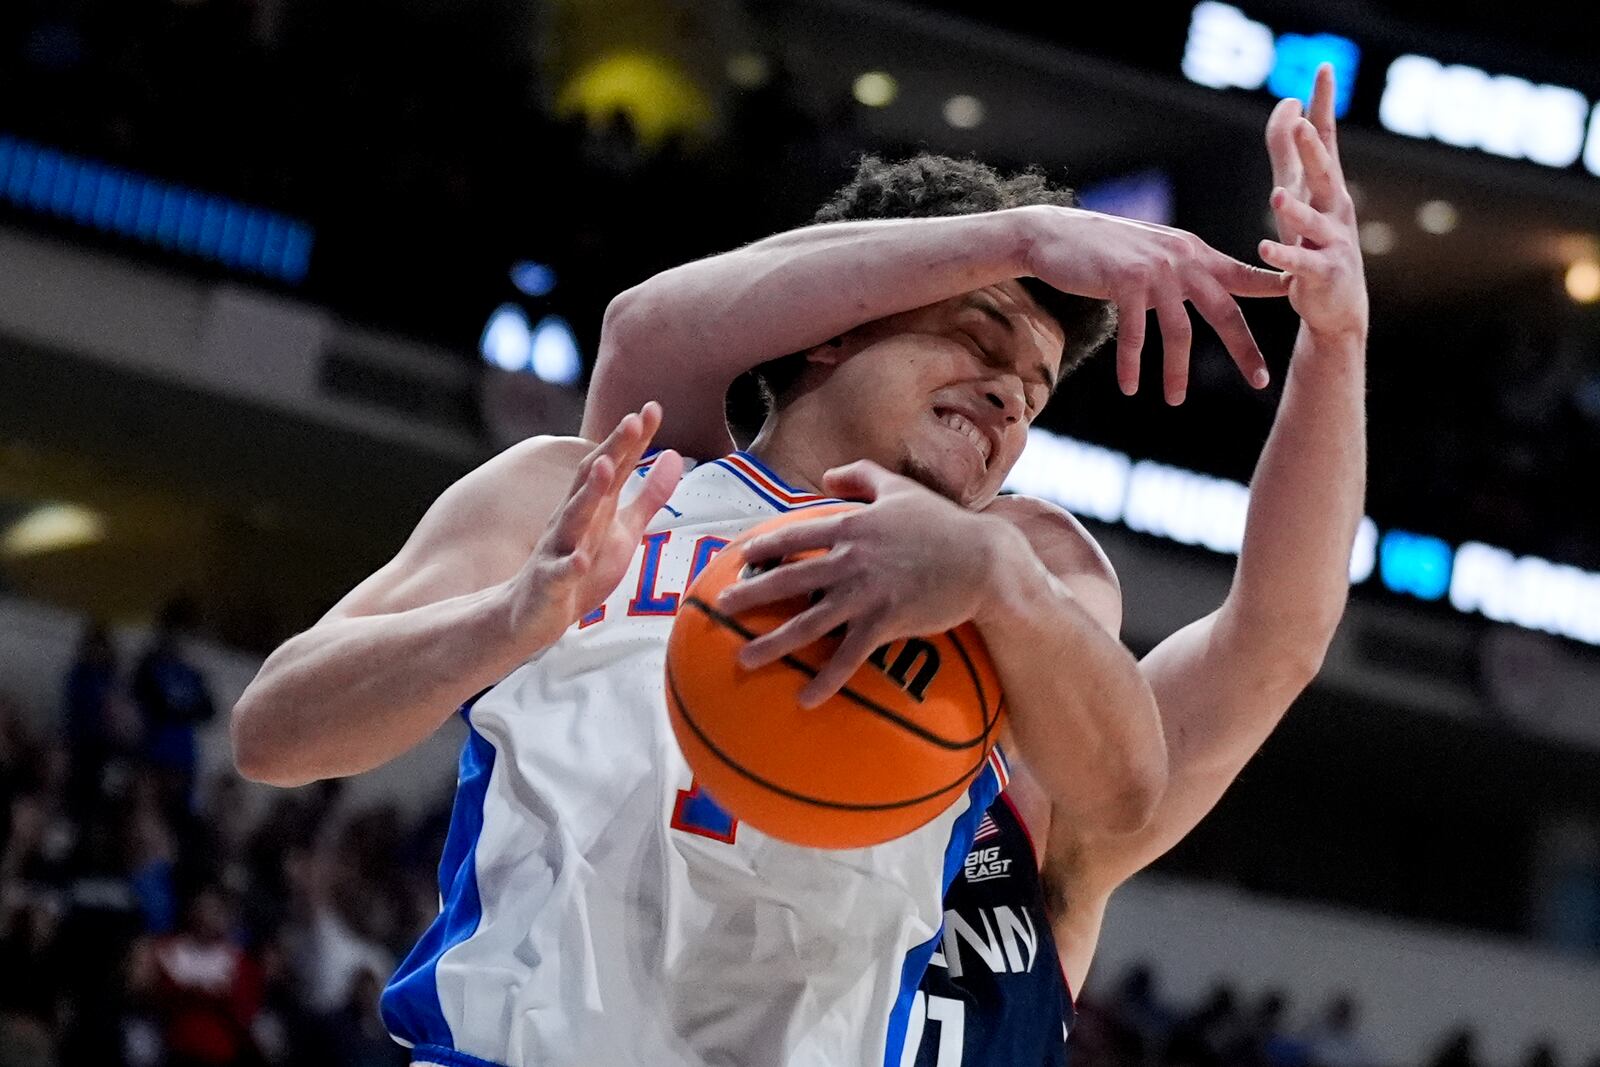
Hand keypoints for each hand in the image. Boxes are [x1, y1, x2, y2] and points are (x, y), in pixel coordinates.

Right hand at [506, 403, 682, 642]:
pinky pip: (560, 574)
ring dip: (589, 493)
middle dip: (612, 450)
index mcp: (594, 506)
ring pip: (573, 518)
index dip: (633, 438)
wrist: (529, 614)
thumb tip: (675, 455)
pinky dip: (569, 566)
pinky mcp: (550, 583)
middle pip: (592, 480)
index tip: (652, 407)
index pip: (615, 464)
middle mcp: (573, 520)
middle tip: (631, 421)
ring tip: (606, 469)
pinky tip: (580, 561)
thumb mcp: (623, 530)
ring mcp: (558, 550)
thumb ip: (649, 496)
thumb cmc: (580, 567)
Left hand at [714, 461, 999, 706]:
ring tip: (743, 659)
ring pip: (808, 622)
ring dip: (773, 643)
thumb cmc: (943, 523)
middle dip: (751, 593)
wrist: (984, 560)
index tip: (739, 558)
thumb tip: (827, 473)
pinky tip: (805, 698)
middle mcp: (850, 559)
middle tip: (722, 606)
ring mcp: (866, 593)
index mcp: (850, 525)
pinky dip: (825, 679)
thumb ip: (860, 475)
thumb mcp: (899, 488)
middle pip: (789, 579)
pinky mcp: (886, 622)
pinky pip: (848, 656)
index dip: (763, 547)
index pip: (794, 536)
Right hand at [1022, 205, 1290, 403]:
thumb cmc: (1101, 250)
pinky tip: (1129, 387)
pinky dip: (1132, 364)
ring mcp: (1155, 270)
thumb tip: (1199, 295)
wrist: (1054, 235)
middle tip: (1261, 381)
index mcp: (1194, 253)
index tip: (1304, 307)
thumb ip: (1179, 271)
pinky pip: (1135, 333)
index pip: (1244, 278)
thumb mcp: (1150, 254)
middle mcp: (1183, 259)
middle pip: (1225, 312)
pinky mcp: (1125, 282)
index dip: (1275, 291)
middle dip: (1245, 350)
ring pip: (1178, 331)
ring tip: (1174, 401)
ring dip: (1176, 372)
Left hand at [1258, 64, 1368, 343]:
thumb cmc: (1316, 242)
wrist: (1337, 306)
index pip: (1327, 137)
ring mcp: (1332, 242)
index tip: (1323, 68)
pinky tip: (1266, 248)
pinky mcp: (1322, 274)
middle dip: (1314, 150)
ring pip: (1312, 221)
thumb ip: (1287, 151)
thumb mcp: (1300, 193)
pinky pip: (1300, 264)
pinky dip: (1284, 257)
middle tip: (1303, 125)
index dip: (1324, 104)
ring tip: (1277, 197)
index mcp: (1328, 186)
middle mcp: (1336, 208)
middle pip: (1325, 173)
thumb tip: (1288, 106)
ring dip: (1295, 210)